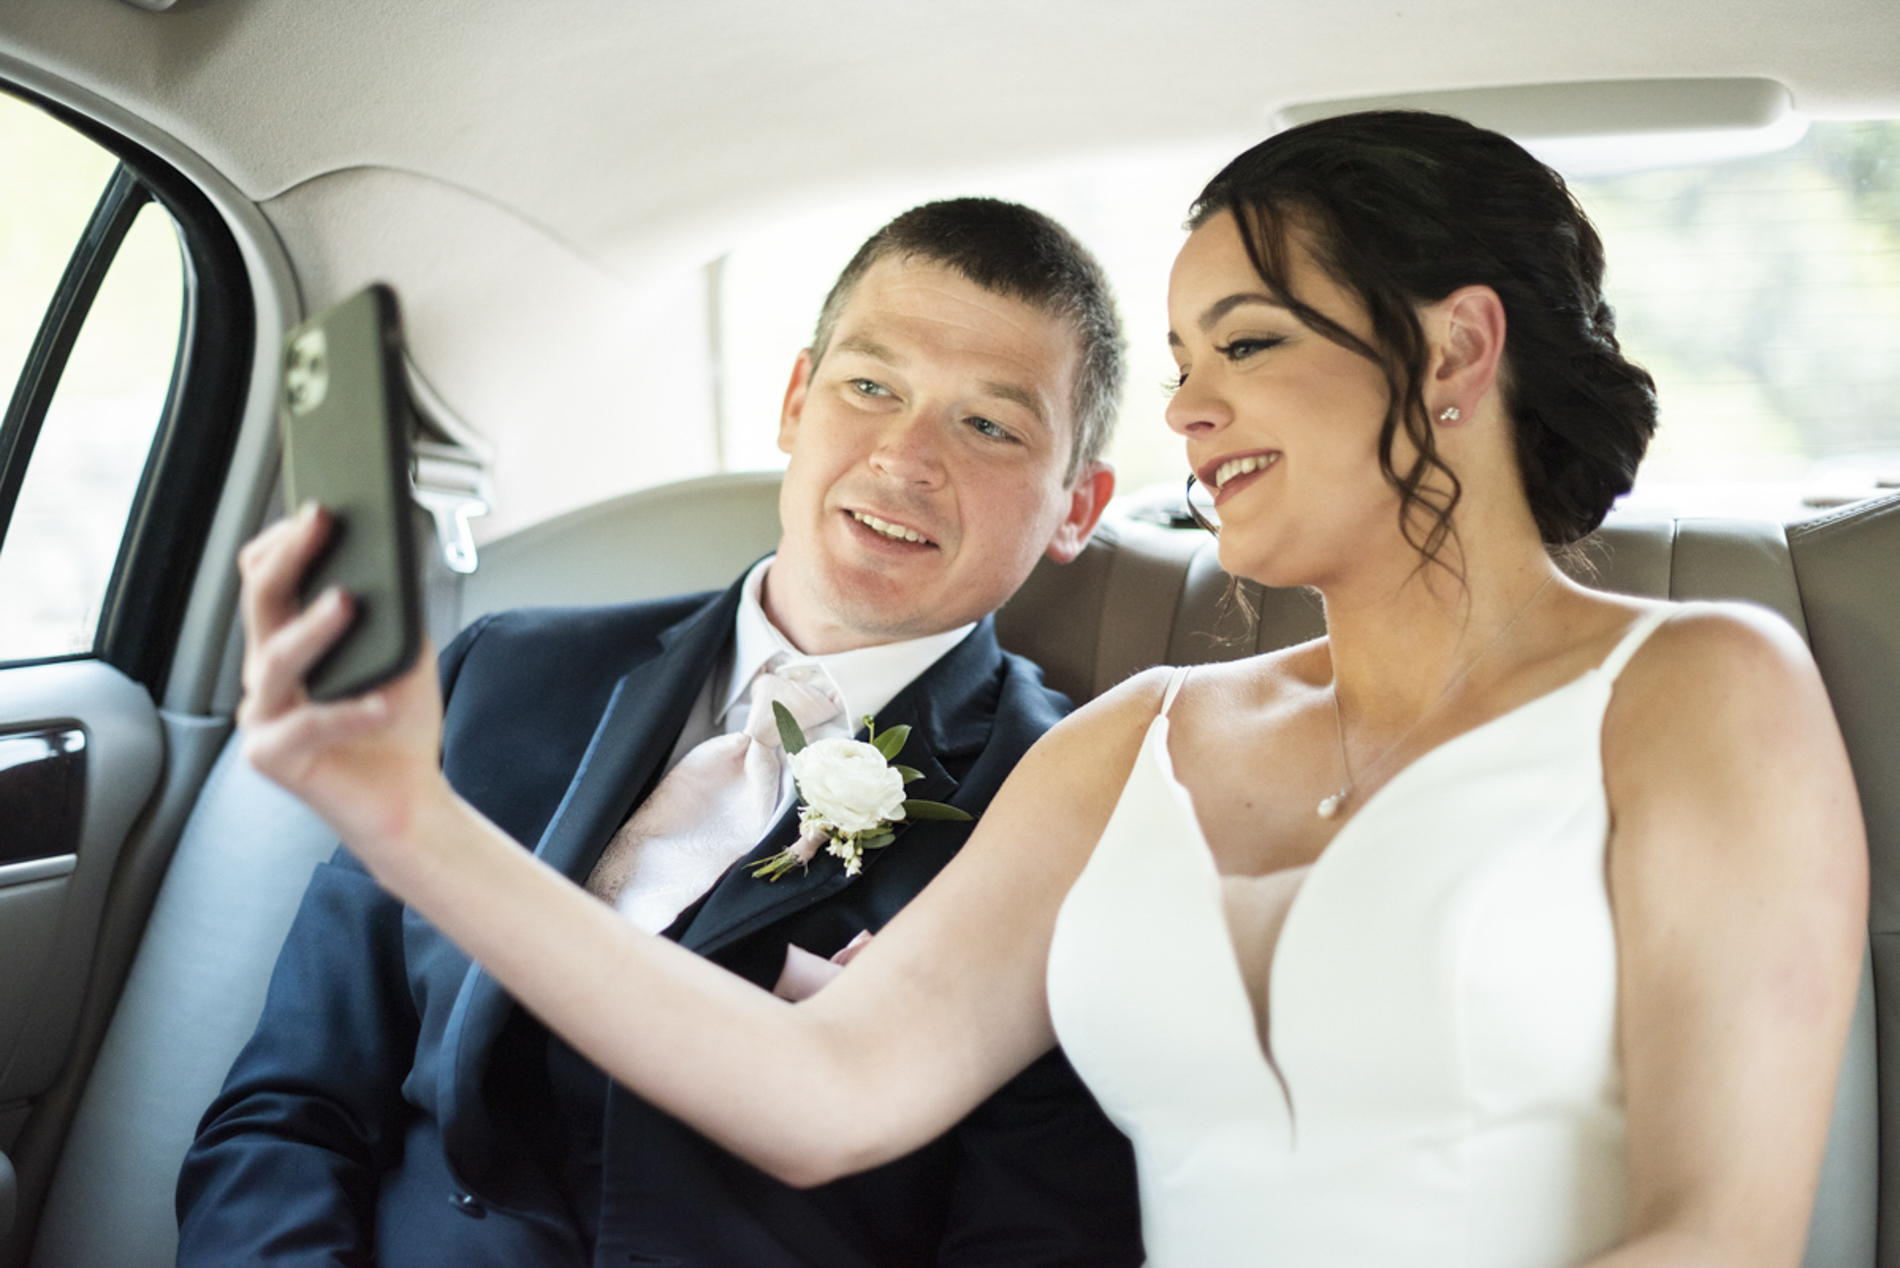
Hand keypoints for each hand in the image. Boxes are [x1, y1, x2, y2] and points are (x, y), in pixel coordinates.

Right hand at [236, 503, 447, 858]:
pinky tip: (381, 701)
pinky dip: (347, 712)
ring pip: (275, 660)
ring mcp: (262, 716)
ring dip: (313, 628)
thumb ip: (396, 614)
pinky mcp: (272, 758)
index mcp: (288, 645)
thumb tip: (398, 561)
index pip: (264, 579)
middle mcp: (265, 676)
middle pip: (261, 602)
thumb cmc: (396, 726)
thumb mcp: (405, 655)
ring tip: (347, 602)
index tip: (320, 510)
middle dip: (290, 557)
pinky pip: (307, 727)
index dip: (284, 542)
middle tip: (321, 524)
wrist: (407, 799)